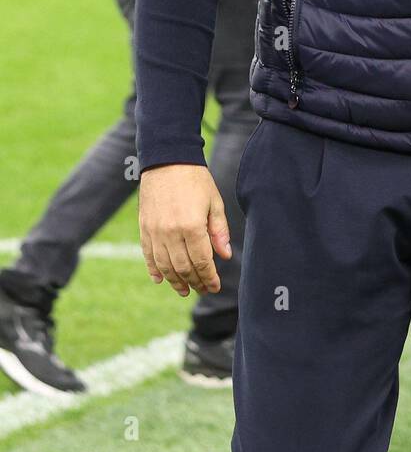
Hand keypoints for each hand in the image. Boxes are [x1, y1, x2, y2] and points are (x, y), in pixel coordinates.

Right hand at [139, 164, 231, 297]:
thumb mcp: (214, 203)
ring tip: (185, 290)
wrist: (167, 161)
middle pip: (183, 268)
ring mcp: (155, 232)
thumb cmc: (195, 180)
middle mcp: (171, 233)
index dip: (209, 278)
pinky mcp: (144, 228)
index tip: (215, 286)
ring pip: (165, 266)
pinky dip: (154, 270)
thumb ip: (219, 231)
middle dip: (195, 282)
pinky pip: (148, 256)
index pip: (202, 262)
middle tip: (203, 289)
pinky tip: (161, 280)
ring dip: (175, 282)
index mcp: (192, 227)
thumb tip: (225, 256)